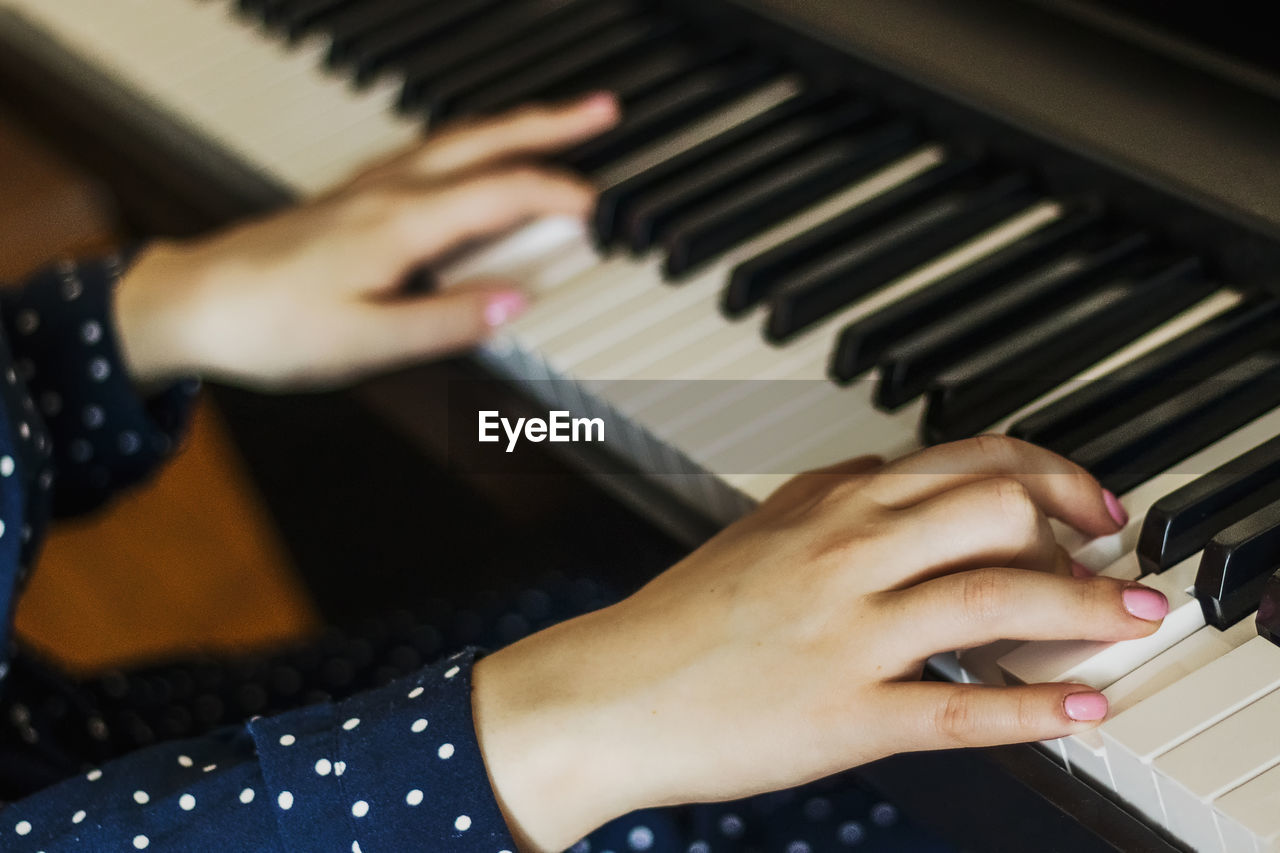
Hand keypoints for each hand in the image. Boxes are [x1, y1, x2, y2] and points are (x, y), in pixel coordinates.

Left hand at [113, 93, 619, 389]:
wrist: (193, 304)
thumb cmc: (270, 326)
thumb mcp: (364, 342)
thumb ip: (445, 322)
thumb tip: (516, 303)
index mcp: (402, 223)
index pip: (503, 193)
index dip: (561, 196)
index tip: (603, 209)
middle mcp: (389, 192)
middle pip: (485, 141)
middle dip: (551, 123)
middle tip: (603, 109)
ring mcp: (368, 188)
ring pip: (456, 139)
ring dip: (514, 126)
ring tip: (555, 122)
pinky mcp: (351, 197)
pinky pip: (427, 153)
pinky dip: (470, 143)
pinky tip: (471, 156)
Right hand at [471, 436, 1167, 850]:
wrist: (615, 691)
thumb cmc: (686, 615)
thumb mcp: (761, 529)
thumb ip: (835, 498)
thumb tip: (902, 483)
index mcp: (829, 503)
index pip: (968, 459)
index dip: (1050, 474)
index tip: (1086, 501)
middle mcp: (846, 551)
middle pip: (998, 508)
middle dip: (1077, 531)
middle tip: (1108, 557)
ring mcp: (849, 632)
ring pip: (995, 598)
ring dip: (1087, 607)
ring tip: (1134, 618)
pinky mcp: (847, 714)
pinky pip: (961, 708)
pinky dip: (1037, 709)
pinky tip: (1082, 707)